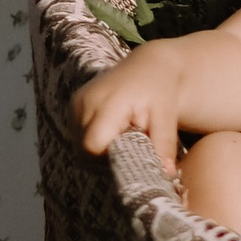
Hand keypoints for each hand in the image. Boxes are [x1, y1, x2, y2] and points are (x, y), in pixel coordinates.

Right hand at [74, 42, 189, 172]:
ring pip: (79, 146)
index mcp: (107, 102)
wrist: (150, 66)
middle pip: (84, 150)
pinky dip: (95, 142)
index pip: (93, 146)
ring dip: (100, 151)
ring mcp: (76, 104)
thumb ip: (164, 144)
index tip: (131, 154)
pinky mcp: (74, 106)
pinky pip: (79, 136)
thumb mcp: (166, 115)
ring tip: (123, 139)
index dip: (110, 159)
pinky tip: (113, 134)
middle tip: (130, 149)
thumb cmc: (159, 90)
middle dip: (106, 158)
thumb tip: (166, 174)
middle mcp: (85, 102)